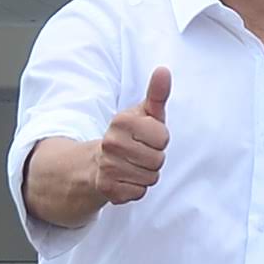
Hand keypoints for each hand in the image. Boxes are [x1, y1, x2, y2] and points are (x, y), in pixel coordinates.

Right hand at [97, 68, 170, 205]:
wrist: (99, 161)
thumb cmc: (131, 134)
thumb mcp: (146, 113)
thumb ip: (157, 93)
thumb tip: (163, 70)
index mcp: (122, 121)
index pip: (163, 138)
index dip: (160, 140)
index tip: (147, 137)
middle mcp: (111, 143)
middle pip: (158, 160)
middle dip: (154, 159)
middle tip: (140, 153)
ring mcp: (108, 167)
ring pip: (150, 178)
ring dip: (146, 174)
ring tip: (133, 165)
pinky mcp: (108, 189)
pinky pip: (140, 192)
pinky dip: (136, 188)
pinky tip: (126, 178)